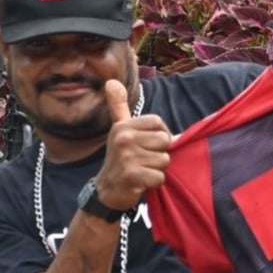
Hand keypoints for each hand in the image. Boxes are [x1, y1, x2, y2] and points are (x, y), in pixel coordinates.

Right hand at [93, 79, 171, 211]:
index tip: (148, 145)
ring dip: (157, 169)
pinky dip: (154, 182)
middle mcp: (123, 138)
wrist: (107, 191)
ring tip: (142, 170)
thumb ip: (118, 107)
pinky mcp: (132, 175)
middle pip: (165, 141)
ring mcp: (127, 157)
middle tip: (143, 160)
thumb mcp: (118, 130)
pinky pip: (160, 176)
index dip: (160, 135)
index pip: (158, 123)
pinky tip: (141, 182)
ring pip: (164, 160)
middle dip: (159, 154)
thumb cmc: (120, 159)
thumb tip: (112, 82)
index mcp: (123, 126)